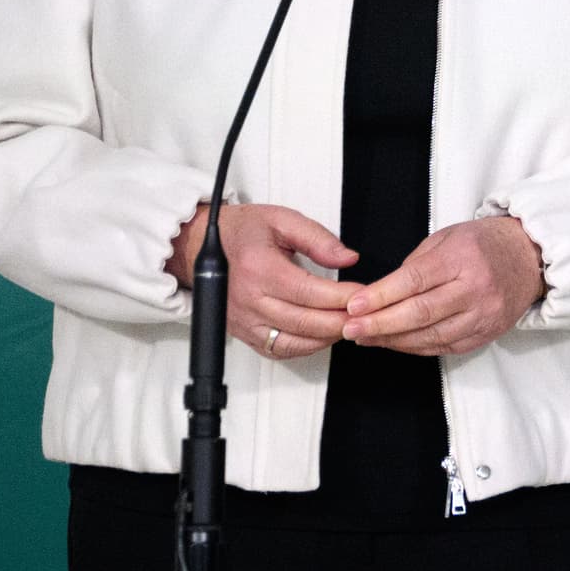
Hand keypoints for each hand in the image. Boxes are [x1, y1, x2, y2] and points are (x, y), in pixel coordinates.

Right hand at [166, 202, 358, 362]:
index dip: (344, 298)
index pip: (311, 293)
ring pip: (295, 342)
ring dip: (327, 337)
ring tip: (348, 323)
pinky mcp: (244, 334)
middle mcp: (249, 300)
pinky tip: (323, 334)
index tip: (366, 295)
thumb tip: (347, 258)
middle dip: (342, 321)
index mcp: (259, 269)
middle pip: (306, 323)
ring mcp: (244, 321)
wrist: (203, 247)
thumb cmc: (242, 233)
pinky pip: (279, 351)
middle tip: (366, 315)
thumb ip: (317, 238)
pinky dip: (306, 347)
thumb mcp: (282, 220)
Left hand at [342, 216, 548, 356]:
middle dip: (379, 323)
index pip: (415, 281)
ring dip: (392, 339)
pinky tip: (394, 342)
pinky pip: (444, 347)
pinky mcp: (486, 333)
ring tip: (365, 337)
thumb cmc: (485, 244)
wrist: (529, 259)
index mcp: (464, 257)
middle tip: (350, 328)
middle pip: (420, 313)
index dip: (381, 296)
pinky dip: (415, 347)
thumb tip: (380, 294)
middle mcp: (476, 289)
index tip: (354, 305)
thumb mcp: (447, 238)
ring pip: (430, 335)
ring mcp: (484, 315)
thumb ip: (416, 265)